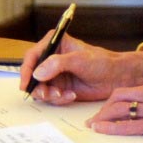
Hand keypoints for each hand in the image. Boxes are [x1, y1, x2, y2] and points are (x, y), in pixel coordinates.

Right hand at [20, 35, 142, 104]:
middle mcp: (51, 58)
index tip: (26, 83)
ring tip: (64, 95)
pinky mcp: (60, 86)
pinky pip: (50, 96)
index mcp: (54, 44)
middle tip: (48, 94)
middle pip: (32, 75)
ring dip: (50, 95)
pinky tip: (72, 95)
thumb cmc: (102, 62)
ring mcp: (54, 74)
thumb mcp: (79, 60)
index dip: (26, 70)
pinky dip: (58, 99)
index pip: (32, 56)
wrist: (116, 78)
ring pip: (40, 88)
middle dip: (39, 87)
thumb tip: (37, 73)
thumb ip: (57, 64)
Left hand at [84, 78, 142, 142]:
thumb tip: (138, 117)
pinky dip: (112, 129)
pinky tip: (102, 132)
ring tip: (94, 127)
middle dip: (104, 108)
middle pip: (122, 96)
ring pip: (122, 109)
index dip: (113, 100)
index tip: (104, 110)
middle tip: (93, 120)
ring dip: (104, 119)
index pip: (131, 89)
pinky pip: (129, 125)